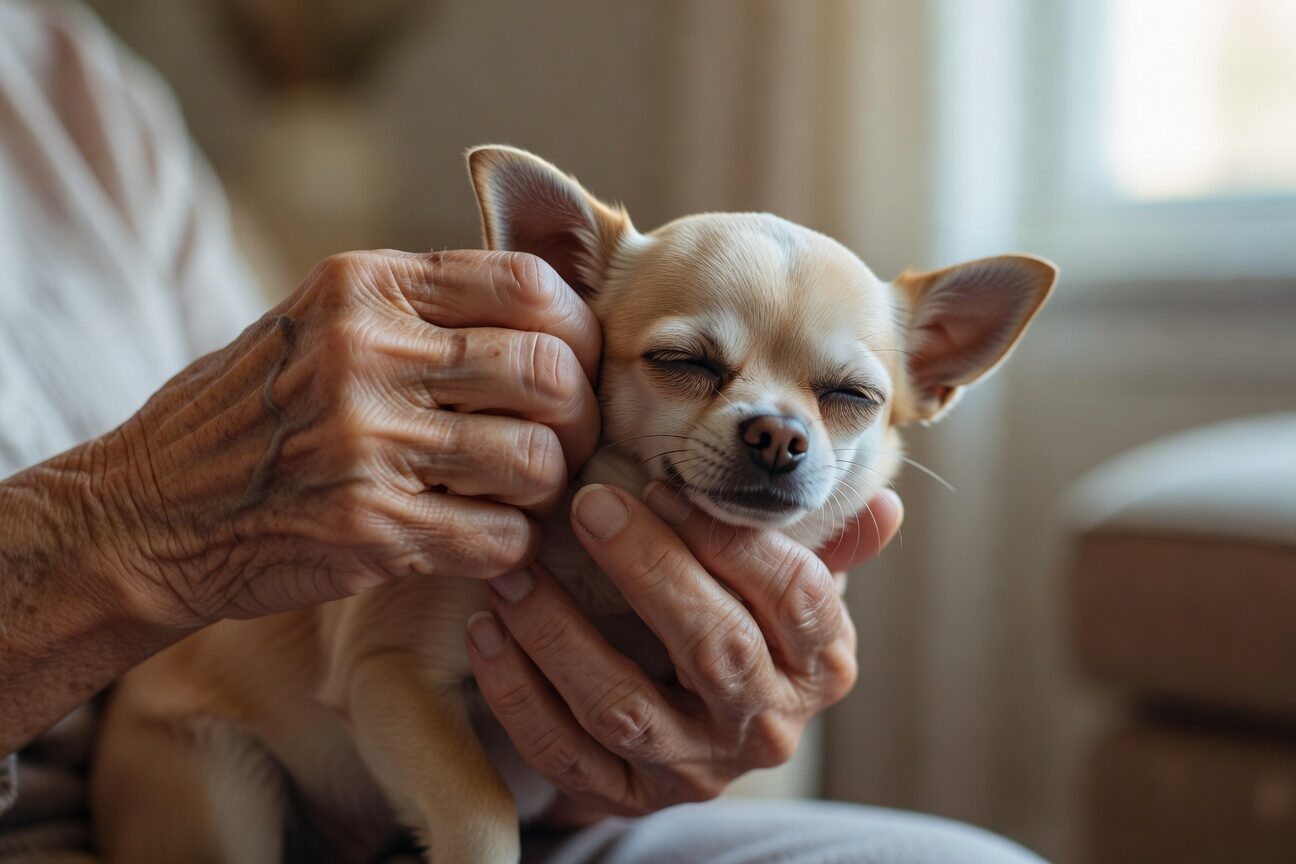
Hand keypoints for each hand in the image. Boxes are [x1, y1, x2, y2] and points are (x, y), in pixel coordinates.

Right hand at [87, 250, 599, 628]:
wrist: (142, 514)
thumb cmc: (246, 416)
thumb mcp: (316, 321)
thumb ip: (419, 309)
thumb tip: (549, 314)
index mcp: (362, 285)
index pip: (527, 284)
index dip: (577, 330)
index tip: (574, 365)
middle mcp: (365, 353)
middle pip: (549, 371)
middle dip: (582, 415)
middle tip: (569, 441)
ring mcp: (365, 443)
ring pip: (537, 460)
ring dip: (549, 488)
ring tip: (524, 495)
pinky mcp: (368, 528)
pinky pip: (502, 537)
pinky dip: (514, 546)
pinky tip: (487, 539)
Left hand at [466, 482, 902, 817]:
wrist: (692, 728)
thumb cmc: (744, 626)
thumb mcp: (789, 590)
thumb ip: (826, 548)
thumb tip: (889, 508)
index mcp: (821, 663)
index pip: (795, 597)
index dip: (731, 540)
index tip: (667, 486)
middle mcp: (767, 723)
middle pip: (716, 648)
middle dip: (649, 571)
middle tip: (587, 507)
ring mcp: (694, 769)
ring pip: (627, 706)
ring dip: (562, 634)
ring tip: (515, 572)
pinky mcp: (628, 797)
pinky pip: (566, 753)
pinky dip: (519, 695)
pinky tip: (488, 634)